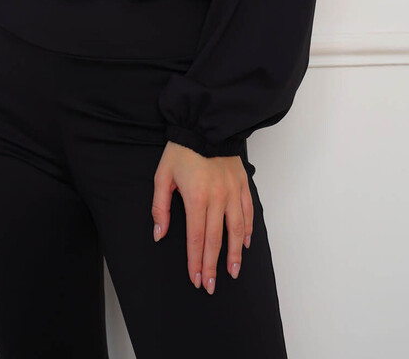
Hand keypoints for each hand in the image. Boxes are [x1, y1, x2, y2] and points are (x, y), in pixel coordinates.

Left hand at [152, 140, 252, 293]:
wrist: (204, 123)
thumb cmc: (181, 150)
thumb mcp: (162, 175)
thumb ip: (160, 207)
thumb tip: (159, 234)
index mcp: (196, 197)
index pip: (197, 238)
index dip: (195, 261)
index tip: (195, 279)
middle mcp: (217, 197)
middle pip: (216, 240)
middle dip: (213, 266)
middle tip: (210, 286)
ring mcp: (232, 191)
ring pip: (237, 230)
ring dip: (235, 254)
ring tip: (233, 272)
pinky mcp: (242, 184)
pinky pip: (248, 211)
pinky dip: (249, 229)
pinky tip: (246, 243)